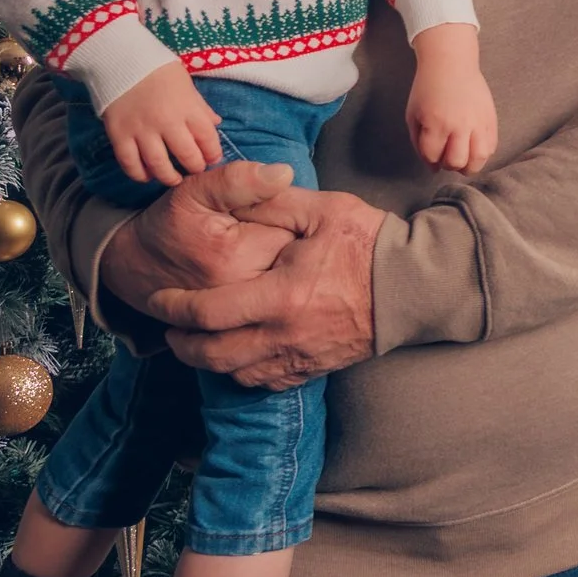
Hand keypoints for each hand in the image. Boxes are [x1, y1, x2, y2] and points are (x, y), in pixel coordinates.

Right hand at [95, 159, 298, 313]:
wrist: (139, 267)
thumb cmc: (170, 224)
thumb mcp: (196, 191)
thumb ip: (239, 180)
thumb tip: (283, 173)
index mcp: (240, 255)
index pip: (299, 228)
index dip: (290, 214)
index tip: (268, 213)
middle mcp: (249, 290)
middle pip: (303, 257)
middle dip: (293, 240)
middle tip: (263, 233)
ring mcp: (249, 311)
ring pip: (294, 278)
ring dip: (287, 264)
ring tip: (258, 252)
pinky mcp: (246, 321)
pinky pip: (280, 296)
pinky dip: (277, 284)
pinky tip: (259, 273)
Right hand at [99, 62, 223, 185]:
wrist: (120, 59)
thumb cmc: (158, 70)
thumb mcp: (187, 85)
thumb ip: (200, 107)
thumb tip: (216, 124)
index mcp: (188, 108)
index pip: (208, 139)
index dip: (213, 153)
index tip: (212, 159)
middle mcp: (167, 122)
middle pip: (187, 156)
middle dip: (195, 167)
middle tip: (194, 170)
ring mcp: (142, 130)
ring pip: (158, 165)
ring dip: (169, 177)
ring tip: (174, 179)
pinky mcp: (119, 134)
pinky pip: (129, 162)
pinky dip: (138, 174)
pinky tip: (146, 176)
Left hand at [148, 185, 385, 389]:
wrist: (417, 286)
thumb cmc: (371, 244)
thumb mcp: (323, 210)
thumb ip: (273, 203)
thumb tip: (238, 193)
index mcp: (281, 294)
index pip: (207, 312)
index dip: (173, 308)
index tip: (160, 299)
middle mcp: (285, 334)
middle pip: (212, 355)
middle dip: (181, 344)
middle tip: (169, 329)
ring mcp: (301, 356)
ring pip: (235, 374)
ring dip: (208, 361)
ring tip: (197, 342)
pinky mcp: (316, 367)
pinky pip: (266, 382)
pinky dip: (242, 373)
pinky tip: (239, 356)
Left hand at [407, 23, 497, 173]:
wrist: (451, 64)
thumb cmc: (428, 89)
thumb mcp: (413, 115)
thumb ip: (419, 143)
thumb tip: (433, 167)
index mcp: (436, 123)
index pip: (433, 156)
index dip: (430, 158)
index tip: (431, 151)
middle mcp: (459, 125)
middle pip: (456, 162)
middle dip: (449, 164)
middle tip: (447, 156)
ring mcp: (478, 122)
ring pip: (479, 158)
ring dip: (469, 165)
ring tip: (463, 158)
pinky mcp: (491, 119)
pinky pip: (491, 146)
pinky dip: (483, 153)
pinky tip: (473, 147)